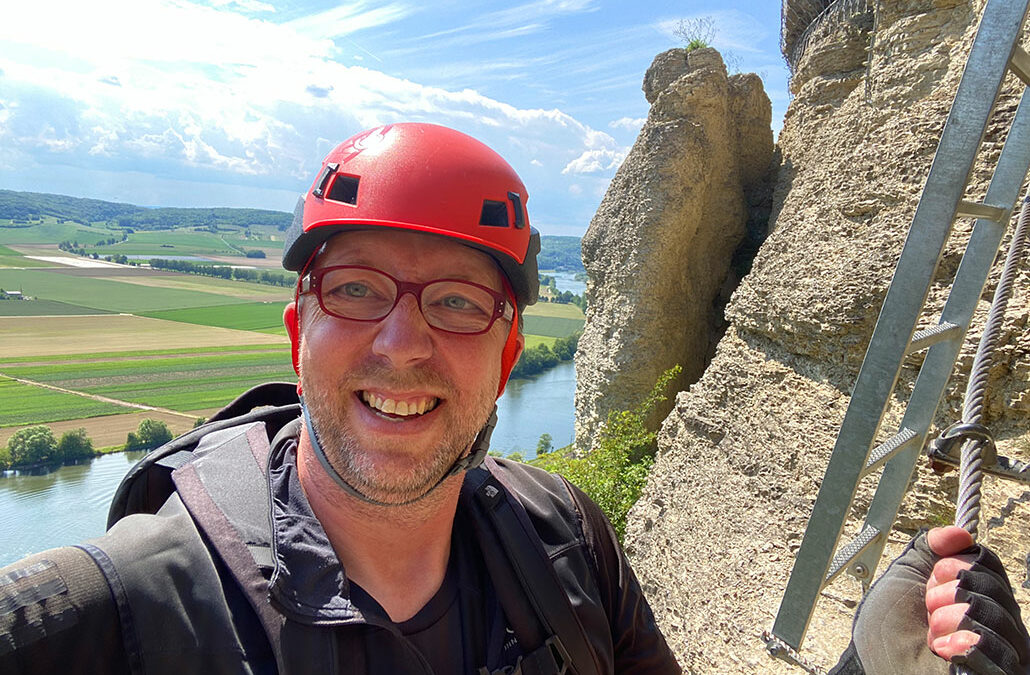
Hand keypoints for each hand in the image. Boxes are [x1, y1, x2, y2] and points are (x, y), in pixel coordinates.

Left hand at [837, 528, 1028, 674]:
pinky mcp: (1000, 672)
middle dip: (950, 592)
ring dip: (952, 618)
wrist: (877, 667)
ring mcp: (1001, 648)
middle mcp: (994, 618)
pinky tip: (943, 649)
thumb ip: (930, 548)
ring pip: (997, 615)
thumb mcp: (905, 575)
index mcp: (975, 592)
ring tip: (931, 633)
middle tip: (928, 608)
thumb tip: (959, 533)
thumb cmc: (888, 629)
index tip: (933, 578)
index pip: (987, 562)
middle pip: (995, 586)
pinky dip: (965, 644)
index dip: (957, 564)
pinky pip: (1000, 650)